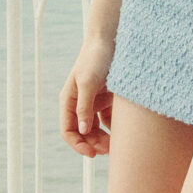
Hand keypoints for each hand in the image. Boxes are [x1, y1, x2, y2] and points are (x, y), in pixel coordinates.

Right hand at [60, 36, 116, 157]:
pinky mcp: (108, 98)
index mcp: (69, 101)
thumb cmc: (96, 58)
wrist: (112, 38)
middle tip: (110, 150)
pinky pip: (110, 119)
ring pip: (97, 129)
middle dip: (94, 144)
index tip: (92, 154)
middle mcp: (80, 103)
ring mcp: (94, 101)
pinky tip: (125, 131)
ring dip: (105, 139)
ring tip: (117, 145)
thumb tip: (81, 130)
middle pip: (84, 133)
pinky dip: (115, 128)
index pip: (68, 131)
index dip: (78, 145)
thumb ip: (84, 107)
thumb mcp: (89, 82)